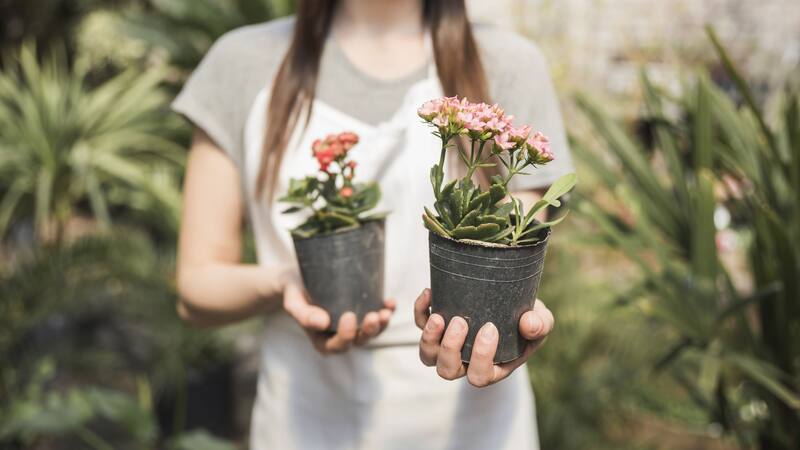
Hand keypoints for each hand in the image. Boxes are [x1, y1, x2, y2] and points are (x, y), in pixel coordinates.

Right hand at [282, 272, 395, 353]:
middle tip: (374, 316)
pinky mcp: (363, 311)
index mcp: (323, 340)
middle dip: (369, 331)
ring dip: (382, 324)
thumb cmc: (294, 292)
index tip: (349, 316)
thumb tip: (323, 324)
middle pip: (359, 340)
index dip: (347, 336)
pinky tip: (390, 301)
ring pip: (372, 331)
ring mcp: (354, 325)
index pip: (337, 346)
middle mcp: (340, 336)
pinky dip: (387, 310)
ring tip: (386, 311)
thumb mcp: (293, 303)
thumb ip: (304, 315)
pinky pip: (379, 316)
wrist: (298, 278)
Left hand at [414, 288, 553, 386]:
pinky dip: (420, 310)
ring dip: (429, 338)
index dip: (480, 358)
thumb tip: (529, 324)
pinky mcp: (437, 325)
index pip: (480, 376)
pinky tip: (430, 292)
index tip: (490, 328)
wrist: (513, 299)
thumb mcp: (542, 320)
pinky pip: (420, 323)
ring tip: (439, 317)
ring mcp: (448, 345)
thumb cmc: (528, 317)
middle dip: (450, 349)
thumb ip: (540, 325)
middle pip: (448, 371)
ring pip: (428, 356)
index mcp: (492, 367)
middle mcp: (465, 362)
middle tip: (460, 322)